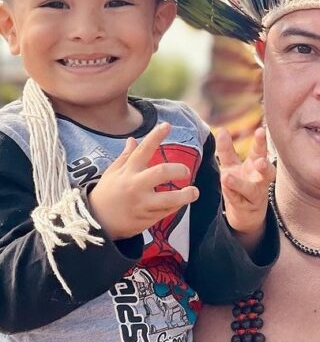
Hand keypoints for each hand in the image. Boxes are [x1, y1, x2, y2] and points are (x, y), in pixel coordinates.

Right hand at [89, 123, 198, 239]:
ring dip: (185, 195)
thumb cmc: (106, 193)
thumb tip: (133, 139)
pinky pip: (166, 212)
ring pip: (168, 199)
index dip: (155, 136)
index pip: (143, 150)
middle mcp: (135, 186)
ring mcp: (142, 204)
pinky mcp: (146, 219)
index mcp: (128, 171)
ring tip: (194, 192)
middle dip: (178, 169)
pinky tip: (181, 202)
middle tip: (186, 171)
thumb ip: (126, 157)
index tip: (167, 125)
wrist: (96, 223)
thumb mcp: (113, 173)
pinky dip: (175, 206)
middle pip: (160, 172)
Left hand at [216, 127, 274, 248]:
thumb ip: (227, 148)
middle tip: (260, 161)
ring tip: (226, 177)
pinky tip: (224, 187)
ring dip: (239, 184)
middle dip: (265, 166)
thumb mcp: (231, 164)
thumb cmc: (241, 182)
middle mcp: (260, 179)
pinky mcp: (248, 208)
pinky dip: (231, 194)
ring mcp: (256, 195)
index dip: (261, 141)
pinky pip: (238, 201)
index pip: (260, 151)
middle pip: (266, 171)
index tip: (261, 130)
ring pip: (251, 190)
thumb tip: (222, 129)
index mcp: (256, 164)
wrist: (246, 212)